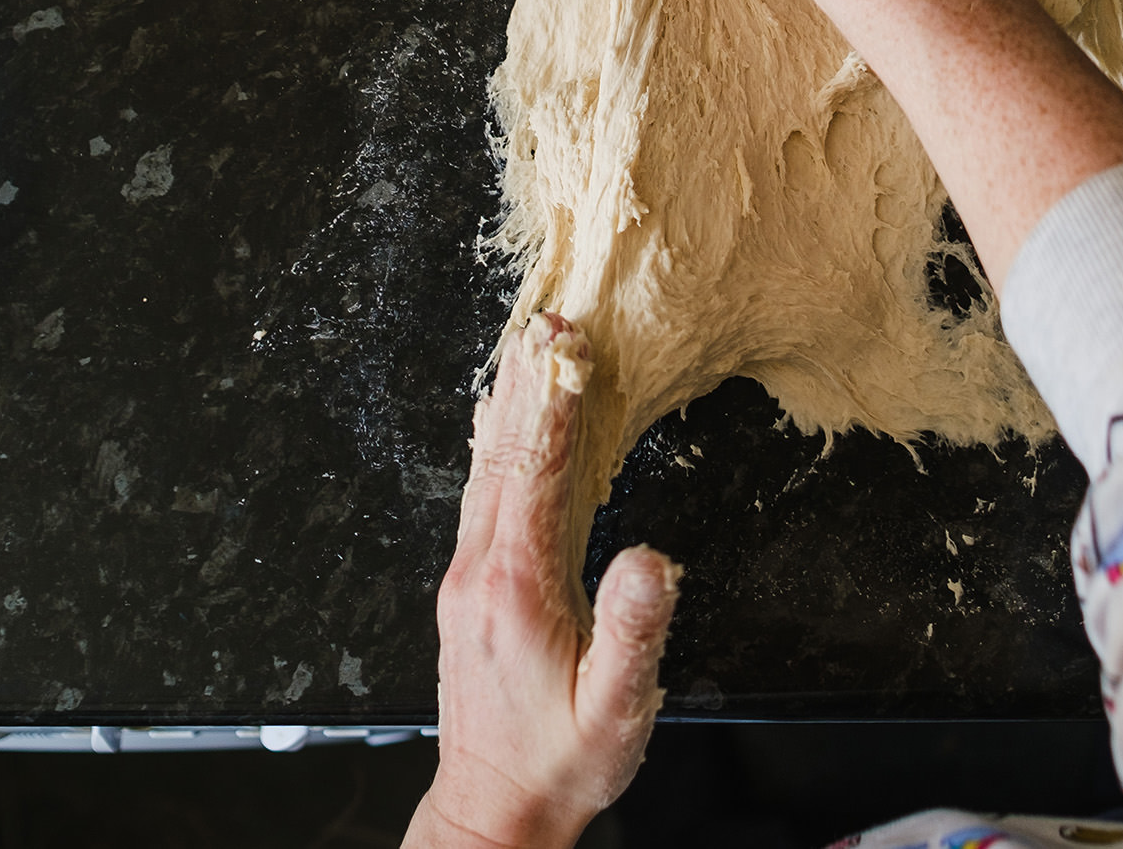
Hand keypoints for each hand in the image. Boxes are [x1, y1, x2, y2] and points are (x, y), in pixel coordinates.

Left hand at [404, 313, 680, 848]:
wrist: (493, 807)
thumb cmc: (559, 761)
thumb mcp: (615, 707)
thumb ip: (634, 631)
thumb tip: (653, 558)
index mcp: (517, 586)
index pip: (535, 475)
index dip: (553, 408)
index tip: (566, 348)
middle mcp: (481, 570)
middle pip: (501, 456)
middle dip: (526, 384)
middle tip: (545, 321)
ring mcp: (468, 577)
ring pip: (484, 471)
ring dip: (505, 406)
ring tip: (524, 349)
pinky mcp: (470, 589)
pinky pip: (480, 496)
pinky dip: (493, 446)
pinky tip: (493, 424)